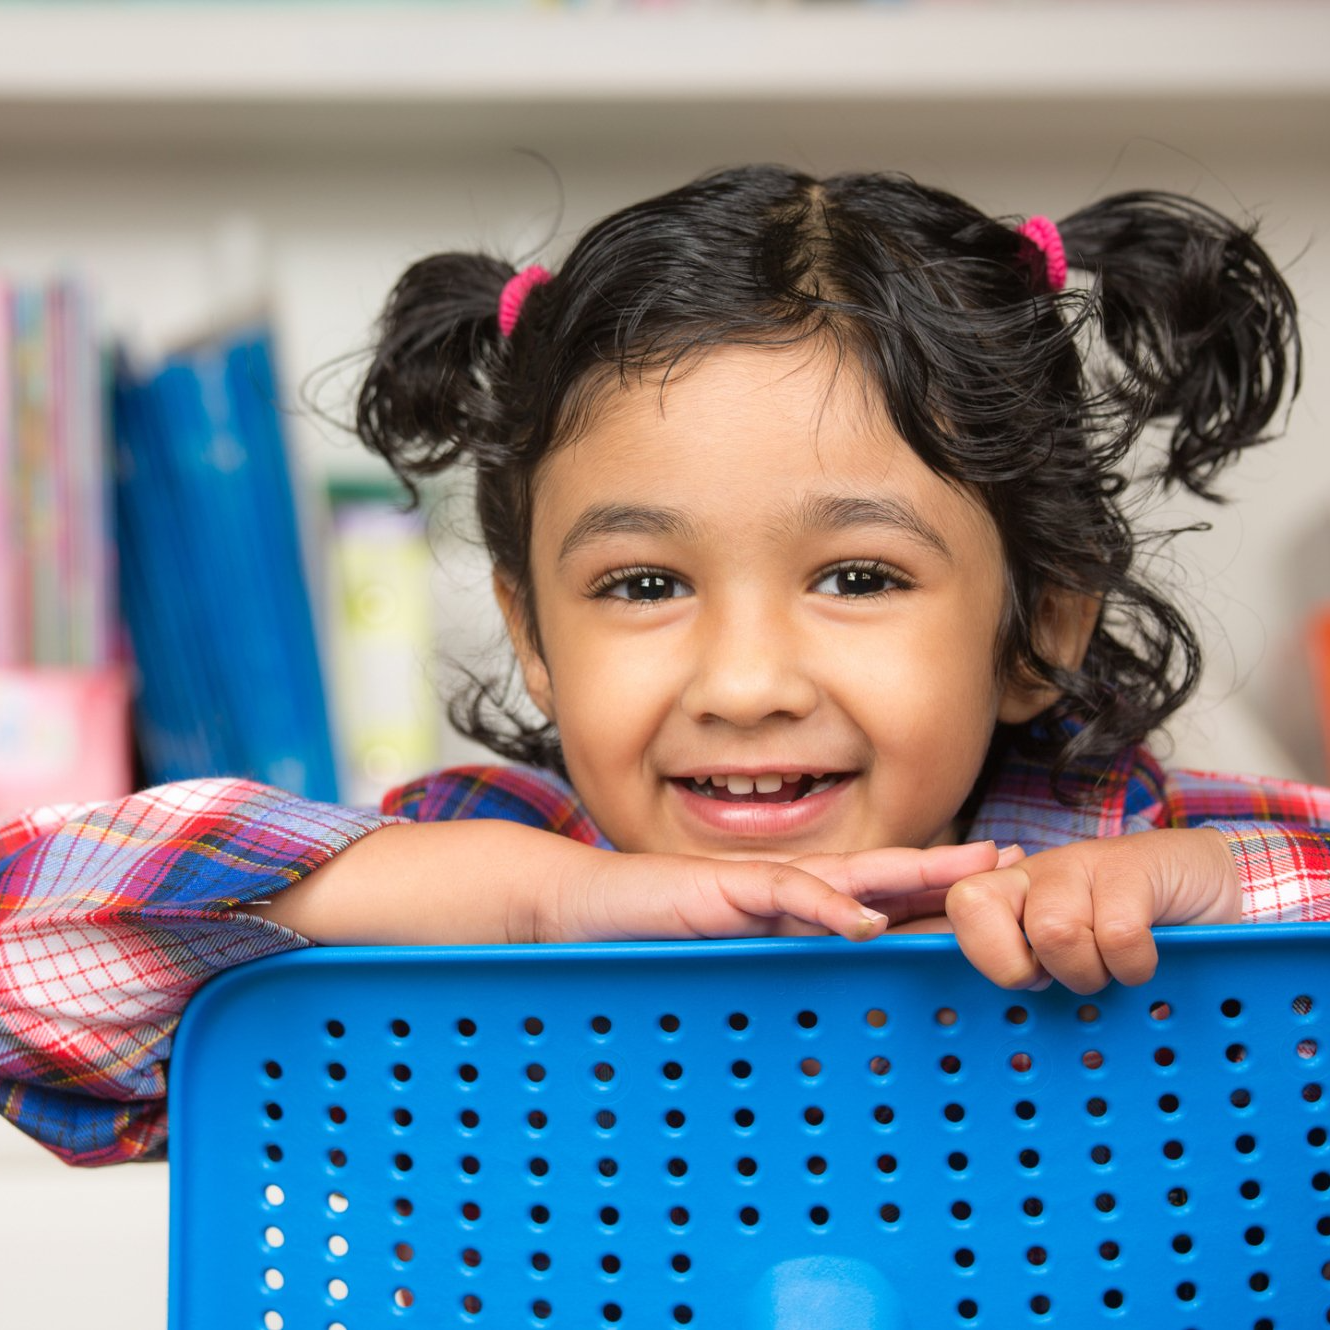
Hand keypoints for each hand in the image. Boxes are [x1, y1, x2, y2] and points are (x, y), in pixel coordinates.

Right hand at [540, 838, 1007, 943]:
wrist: (582, 909)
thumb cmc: (651, 940)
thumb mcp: (728, 969)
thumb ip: (777, 989)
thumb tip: (828, 1053)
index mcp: (792, 909)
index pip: (876, 898)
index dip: (934, 893)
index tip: (993, 895)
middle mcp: (785, 890)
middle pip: (881, 875)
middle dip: (948, 868)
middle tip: (1014, 862)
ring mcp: (756, 884)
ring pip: (848, 874)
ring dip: (912, 873)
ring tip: (969, 872)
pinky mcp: (721, 888)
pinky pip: (782, 892)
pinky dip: (825, 903)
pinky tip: (866, 917)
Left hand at [942, 828, 1242, 992]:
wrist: (1220, 887)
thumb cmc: (1137, 938)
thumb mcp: (1080, 965)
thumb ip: (1042, 992)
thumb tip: (1018, 1062)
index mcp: (1013, 896)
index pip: (957, 908)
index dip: (985, 954)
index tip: (1033, 981)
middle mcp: (1035, 873)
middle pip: (972, 904)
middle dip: (1017, 964)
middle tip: (1062, 976)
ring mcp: (1081, 862)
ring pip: (1049, 929)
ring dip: (1088, 970)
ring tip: (1112, 968)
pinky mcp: (1133, 865)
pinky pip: (1117, 934)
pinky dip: (1135, 965)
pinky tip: (1150, 958)